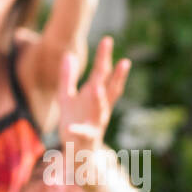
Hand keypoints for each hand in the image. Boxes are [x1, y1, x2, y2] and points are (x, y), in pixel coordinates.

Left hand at [58, 35, 130, 155]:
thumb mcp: (67, 96)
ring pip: (100, 110)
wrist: (79, 152)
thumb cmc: (75, 120)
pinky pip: (81, 133)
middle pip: (107, 88)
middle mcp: (100, 107)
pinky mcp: (86, 137)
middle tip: (124, 60)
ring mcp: (95, 122)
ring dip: (99, 100)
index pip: (102, 73)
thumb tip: (68, 54)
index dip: (104, 57)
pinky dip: (76, 130)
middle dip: (115, 75)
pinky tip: (69, 128)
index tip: (107, 40)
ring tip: (97, 88)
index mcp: (94, 95)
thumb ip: (67, 77)